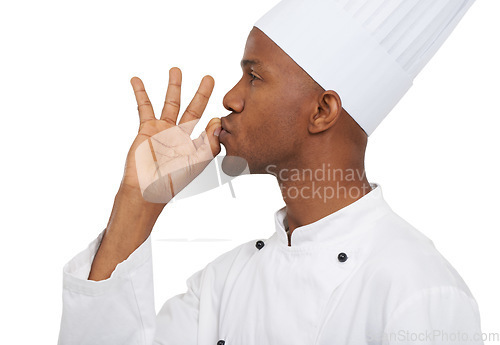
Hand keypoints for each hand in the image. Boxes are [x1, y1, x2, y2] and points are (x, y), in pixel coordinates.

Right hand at [120, 68, 221, 203]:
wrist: (147, 189)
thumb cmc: (173, 181)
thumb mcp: (197, 164)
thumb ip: (210, 143)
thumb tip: (217, 121)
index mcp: (194, 144)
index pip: (208, 126)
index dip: (216, 120)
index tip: (222, 116)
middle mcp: (180, 135)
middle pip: (193, 108)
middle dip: (201, 93)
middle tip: (209, 77)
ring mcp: (163, 130)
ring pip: (170, 103)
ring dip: (173, 86)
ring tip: (176, 69)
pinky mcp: (147, 128)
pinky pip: (144, 107)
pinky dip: (140, 92)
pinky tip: (136, 79)